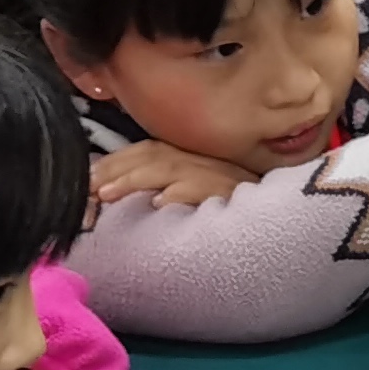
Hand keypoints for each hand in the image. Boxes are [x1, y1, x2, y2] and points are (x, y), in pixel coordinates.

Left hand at [91, 140, 258, 213]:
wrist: (282, 220)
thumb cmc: (237, 208)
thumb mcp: (200, 190)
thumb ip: (168, 185)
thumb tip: (124, 192)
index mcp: (194, 157)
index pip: (147, 149)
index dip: (115, 161)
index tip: (86, 177)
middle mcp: (205, 160)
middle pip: (153, 154)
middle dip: (116, 168)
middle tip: (86, 186)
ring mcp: (219, 175)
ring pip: (170, 166)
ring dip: (136, 179)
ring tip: (108, 194)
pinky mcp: (233, 194)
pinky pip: (203, 188)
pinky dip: (180, 193)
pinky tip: (159, 204)